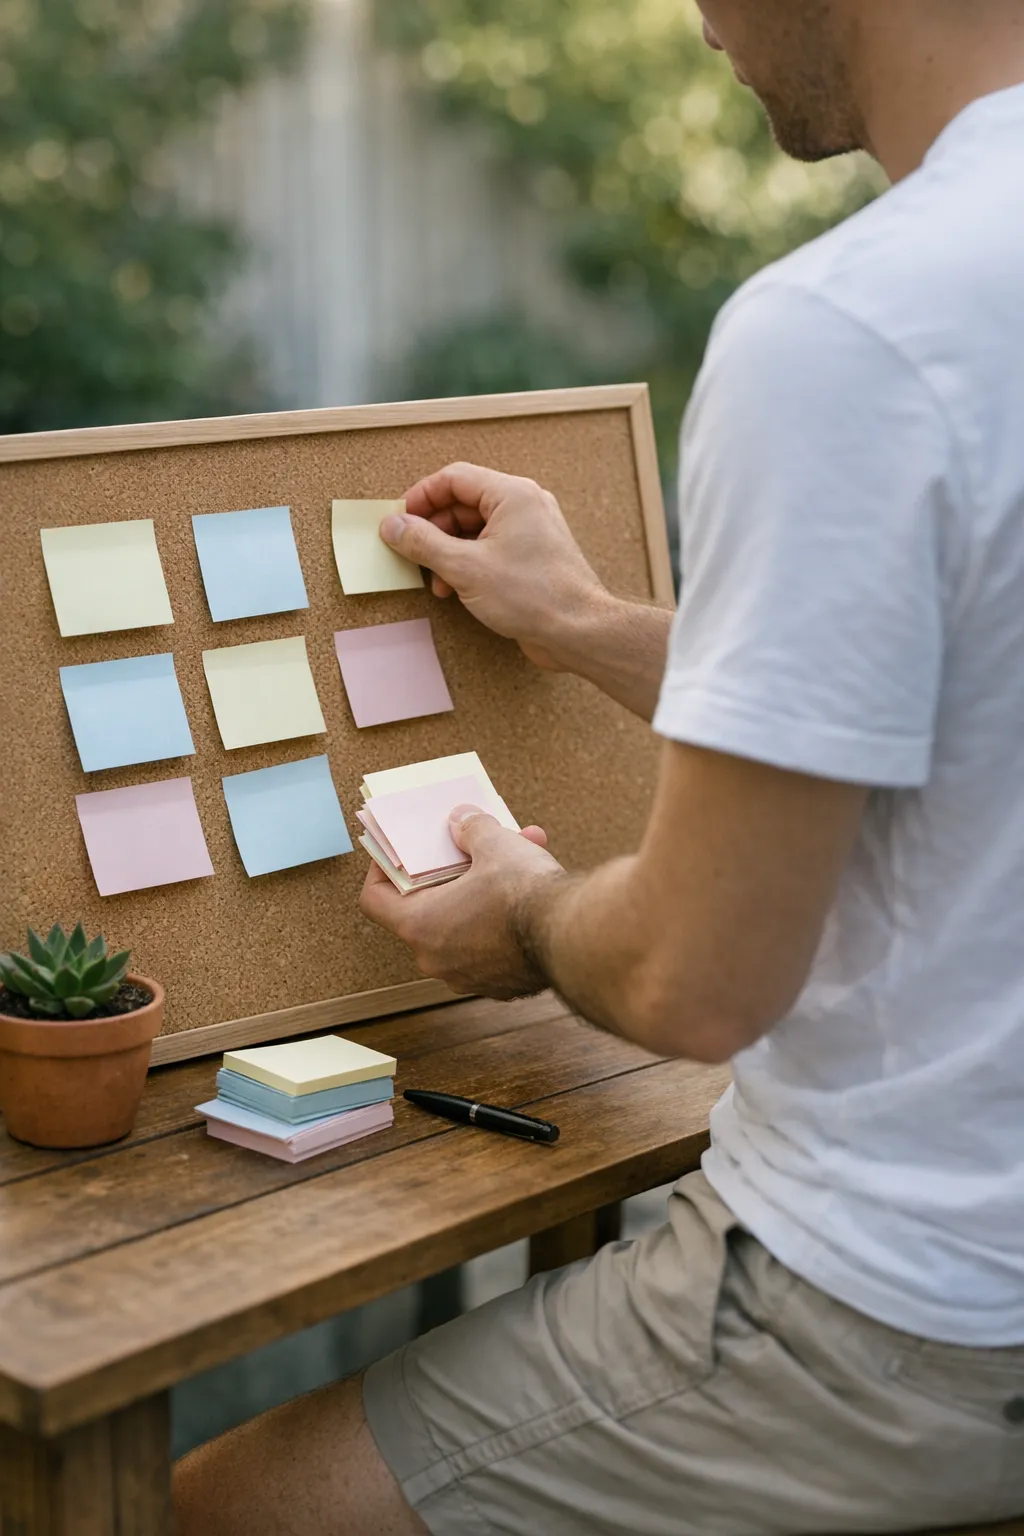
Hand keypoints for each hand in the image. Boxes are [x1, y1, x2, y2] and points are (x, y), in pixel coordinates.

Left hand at [358, 807, 563, 998]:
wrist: (574, 938)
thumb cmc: (524, 896)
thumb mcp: (494, 843)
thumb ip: (470, 829)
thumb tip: (463, 821)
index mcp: (420, 925)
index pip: (375, 900)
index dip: (383, 871)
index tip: (401, 855)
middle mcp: (436, 959)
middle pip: (428, 908)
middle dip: (452, 873)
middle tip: (470, 848)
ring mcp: (469, 977)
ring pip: (465, 925)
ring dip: (483, 893)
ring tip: (518, 858)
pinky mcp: (502, 984)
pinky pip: (491, 945)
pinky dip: (502, 920)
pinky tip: (532, 893)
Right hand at [380, 462, 608, 669]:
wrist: (578, 631)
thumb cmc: (533, 595)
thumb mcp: (465, 568)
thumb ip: (424, 543)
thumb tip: (393, 526)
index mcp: (512, 494)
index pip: (454, 478)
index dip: (421, 497)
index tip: (398, 521)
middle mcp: (524, 506)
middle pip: (463, 504)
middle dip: (433, 530)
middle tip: (410, 552)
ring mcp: (530, 532)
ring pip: (475, 529)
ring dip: (448, 552)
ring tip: (436, 580)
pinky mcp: (532, 558)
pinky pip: (490, 549)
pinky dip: (468, 564)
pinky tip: (456, 589)